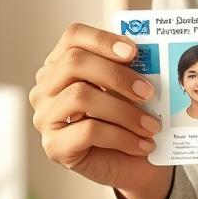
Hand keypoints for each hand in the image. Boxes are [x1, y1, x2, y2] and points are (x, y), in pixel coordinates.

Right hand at [29, 23, 172, 198]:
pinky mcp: (53, 146)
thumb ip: (132, 69)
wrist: (133, 162)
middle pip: (74, 62)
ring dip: (125, 111)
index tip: (134, 52)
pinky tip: (142, 145)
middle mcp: (46, 87)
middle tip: (149, 91)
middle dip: (117, 75)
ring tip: (152, 125)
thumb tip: (148, 57)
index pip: (73, 36)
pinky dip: (122, 137)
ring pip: (80, 97)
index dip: (103, 39)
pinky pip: (87, 131)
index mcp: (63, 64)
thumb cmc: (130, 117)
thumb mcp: (132, 88)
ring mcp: (45, 117)